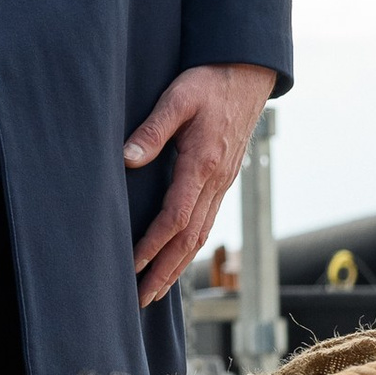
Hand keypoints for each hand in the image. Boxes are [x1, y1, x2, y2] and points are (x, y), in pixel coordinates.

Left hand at [125, 63, 277, 306]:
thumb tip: (127, 160)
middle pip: (189, 239)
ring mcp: (223, 184)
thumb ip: (153, 130)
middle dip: (164, 272)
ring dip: (177, 267)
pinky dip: (189, 248)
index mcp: (203, 164)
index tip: (132, 266)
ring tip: (154, 291)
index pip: (176, 217)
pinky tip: (176, 259)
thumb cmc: (209, 82)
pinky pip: (206, 223)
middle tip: (139, 300)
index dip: (153, 245)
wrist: (248, 74)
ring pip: (200, 236)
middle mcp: (216, 182)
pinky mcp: (223, 181)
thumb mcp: (178, 97)